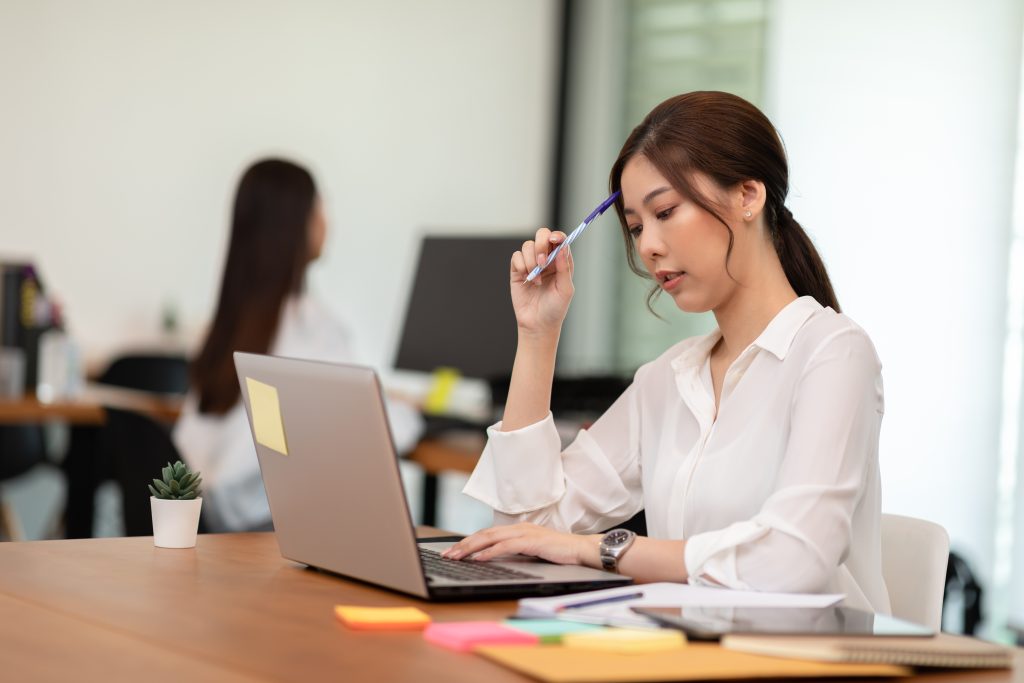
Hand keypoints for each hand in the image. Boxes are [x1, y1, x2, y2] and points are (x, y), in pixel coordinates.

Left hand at [440, 523, 597, 566]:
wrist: (583, 550)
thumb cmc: (561, 553)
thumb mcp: (533, 552)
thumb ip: (516, 552)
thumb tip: (497, 560)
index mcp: (518, 529)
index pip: (487, 534)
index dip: (469, 541)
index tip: (453, 551)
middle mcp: (519, 528)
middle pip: (484, 534)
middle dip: (463, 544)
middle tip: (447, 555)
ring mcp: (525, 533)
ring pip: (491, 538)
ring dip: (471, 547)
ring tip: (457, 556)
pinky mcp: (532, 541)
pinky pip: (506, 546)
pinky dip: (491, 551)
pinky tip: (479, 558)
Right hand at [509, 228, 573, 338]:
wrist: (537, 324)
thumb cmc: (555, 309)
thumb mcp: (565, 290)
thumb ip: (565, 268)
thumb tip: (562, 247)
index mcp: (561, 261)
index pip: (559, 240)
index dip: (557, 236)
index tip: (554, 240)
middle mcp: (546, 259)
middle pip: (542, 235)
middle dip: (541, 245)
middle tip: (542, 262)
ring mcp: (531, 263)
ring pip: (527, 245)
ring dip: (531, 261)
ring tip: (536, 279)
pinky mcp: (517, 270)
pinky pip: (516, 256)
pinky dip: (521, 266)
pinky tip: (527, 280)